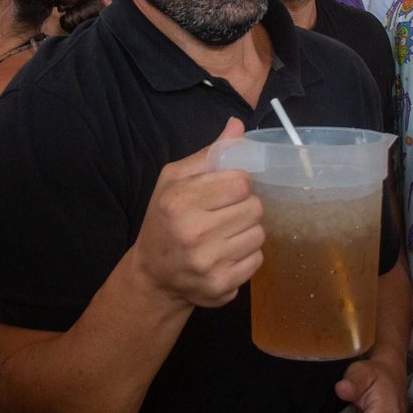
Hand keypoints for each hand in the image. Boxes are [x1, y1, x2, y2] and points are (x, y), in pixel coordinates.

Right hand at [130, 118, 263, 310]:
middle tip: (224, 213)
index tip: (224, 190)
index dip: (237, 183)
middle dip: (244, 207)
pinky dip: (246, 255)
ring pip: (259, 234)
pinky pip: (257, 260)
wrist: (153, 275)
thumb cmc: (164, 220)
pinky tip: (226, 253)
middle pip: (255, 208)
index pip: (241, 181)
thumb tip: (237, 126)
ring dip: (247, 231)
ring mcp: (209, 263)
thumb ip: (208, 154)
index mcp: (180, 201)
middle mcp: (194, 233)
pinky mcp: (221, 286)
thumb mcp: (174, 180)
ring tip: (225, 234)